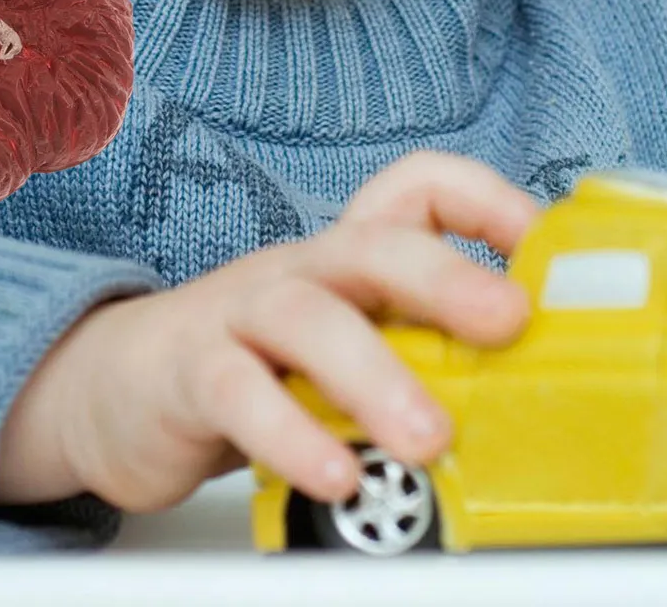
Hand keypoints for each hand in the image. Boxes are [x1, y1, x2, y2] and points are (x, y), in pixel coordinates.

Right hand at [0, 151, 534, 511]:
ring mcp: (239, 315)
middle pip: (368, 242)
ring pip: (304, 315)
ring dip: (372, 374)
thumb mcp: (343, 349)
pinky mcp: (190, 372)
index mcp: (344, 261)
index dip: (483, 201)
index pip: (413, 189)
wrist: (118, 388)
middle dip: (444, 275)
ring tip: (427, 439)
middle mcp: (298, 272)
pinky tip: (336, 476)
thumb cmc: (256, 370)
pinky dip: (290, 434)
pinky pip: (236, 391)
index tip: (543, 245)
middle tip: (509, 322)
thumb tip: (549, 402)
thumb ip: (420, 356)